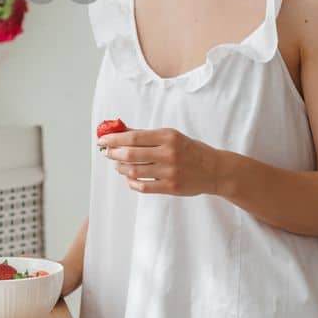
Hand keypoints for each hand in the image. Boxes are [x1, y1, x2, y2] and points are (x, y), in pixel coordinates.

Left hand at [97, 127, 223, 195]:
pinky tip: (130, 179)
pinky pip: (143, 187)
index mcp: (168, 137)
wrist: (215, 170)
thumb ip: (146, 135)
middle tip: (108, 153)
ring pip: (134, 171)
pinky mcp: (171, 187)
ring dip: (121, 168)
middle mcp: (168, 153)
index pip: (134, 137)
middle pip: (131, 154)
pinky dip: (132, 183)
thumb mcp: (171, 136)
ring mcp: (169, 172)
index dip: (115, 139)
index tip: (103, 140)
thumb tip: (120, 130)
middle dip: (114, 153)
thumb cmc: (190, 150)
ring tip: (119, 166)